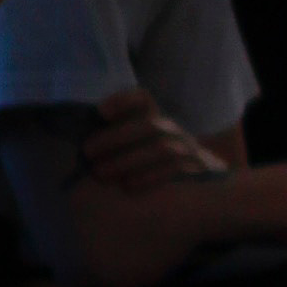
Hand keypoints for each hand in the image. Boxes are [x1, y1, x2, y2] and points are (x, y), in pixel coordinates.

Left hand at [80, 86, 232, 194]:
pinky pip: (176, 170)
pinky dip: (150, 177)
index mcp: (156, 122)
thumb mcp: (138, 149)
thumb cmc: (156, 168)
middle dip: (115, 138)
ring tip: (101, 174)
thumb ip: (115, 143)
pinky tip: (129, 187)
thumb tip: (81, 146)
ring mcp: (188, 151)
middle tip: (88, 153)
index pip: (143, 100)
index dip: (123, 102)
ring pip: (161, 148)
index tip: (101, 113)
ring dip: (127, 160)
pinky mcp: (197, 171)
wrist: (205, 185)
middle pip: (149, 125)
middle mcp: (172, 132)